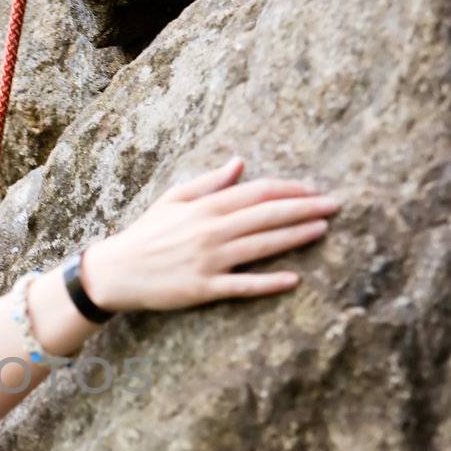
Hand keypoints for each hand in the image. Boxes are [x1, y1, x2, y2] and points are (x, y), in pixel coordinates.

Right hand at [82, 156, 341, 312]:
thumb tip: (240, 162)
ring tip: (323, 230)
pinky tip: (293, 279)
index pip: (256, 192)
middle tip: (335, 206)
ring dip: (295, 236)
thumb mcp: (173, 199)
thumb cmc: (145, 234)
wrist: (115, 272)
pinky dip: (268, 282)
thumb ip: (209, 182)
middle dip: (305, 209)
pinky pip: (243, 285)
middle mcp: (210, 231)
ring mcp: (208, 260)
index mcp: (205, 207)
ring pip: (261, 246)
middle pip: (266, 215)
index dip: (289, 190)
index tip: (313, 190)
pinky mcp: (203, 288)